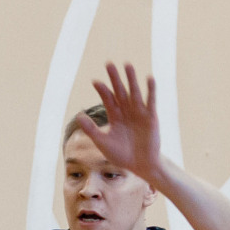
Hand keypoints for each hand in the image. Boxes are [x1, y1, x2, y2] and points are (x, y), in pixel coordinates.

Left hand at [81, 63, 164, 183]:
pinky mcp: (151, 117)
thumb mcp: (103, 143)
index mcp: (115, 116)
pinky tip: (149, 78)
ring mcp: (139, 112)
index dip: (102, 90)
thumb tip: (78, 115)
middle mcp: (126, 111)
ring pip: (134, 92)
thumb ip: (91, 130)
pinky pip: (151, 101)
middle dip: (115, 78)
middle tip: (109, 64)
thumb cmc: (121, 155)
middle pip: (119, 91)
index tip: (95, 82)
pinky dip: (150, 90)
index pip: (108, 99)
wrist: (141, 165)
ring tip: (127, 65)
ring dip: (131, 79)